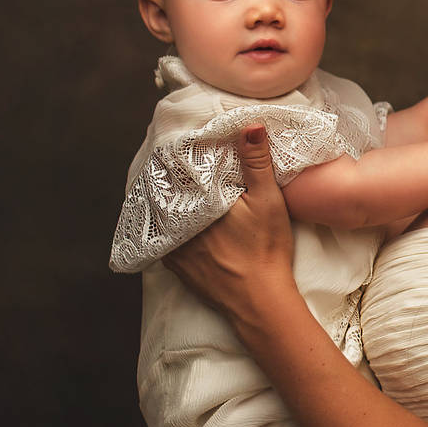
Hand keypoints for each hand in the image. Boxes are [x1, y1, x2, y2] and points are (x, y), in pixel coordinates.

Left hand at [165, 125, 294, 318]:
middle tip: (170, 161)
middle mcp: (178, 223)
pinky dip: (165, 227)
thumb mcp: (268, 200)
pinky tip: (173, 221)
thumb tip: (251, 125)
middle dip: (168, 176)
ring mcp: (174, 246)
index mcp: (198, 202)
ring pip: (159, 215)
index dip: (177, 154)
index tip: (179, 142)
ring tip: (168, 186)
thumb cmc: (265, 250)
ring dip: (164, 201)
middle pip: (165, 191)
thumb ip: (256, 162)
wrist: (260, 301)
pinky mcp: (177, 265)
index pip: (176, 169)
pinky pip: (162, 239)